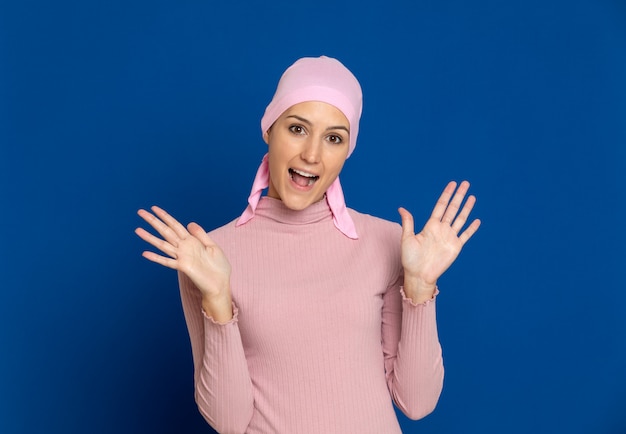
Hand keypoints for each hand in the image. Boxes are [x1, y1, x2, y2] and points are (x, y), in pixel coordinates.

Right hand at [135, 206, 231, 303]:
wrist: (221, 284)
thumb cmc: (218, 267)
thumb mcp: (212, 246)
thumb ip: (200, 235)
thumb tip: (189, 223)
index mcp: (191, 241)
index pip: (175, 225)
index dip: (165, 216)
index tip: (154, 208)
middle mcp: (184, 247)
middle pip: (166, 231)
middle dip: (153, 221)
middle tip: (140, 212)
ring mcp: (182, 257)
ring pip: (163, 245)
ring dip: (150, 237)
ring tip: (137, 230)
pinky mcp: (183, 267)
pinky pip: (167, 261)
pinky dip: (156, 257)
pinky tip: (145, 253)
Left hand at [399, 181, 480, 299]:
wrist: (419, 275)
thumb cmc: (410, 258)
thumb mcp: (407, 238)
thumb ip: (408, 223)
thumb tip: (401, 208)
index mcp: (430, 225)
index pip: (441, 205)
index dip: (447, 194)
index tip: (452, 184)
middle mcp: (441, 229)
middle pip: (453, 208)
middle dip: (459, 195)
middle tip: (465, 183)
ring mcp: (449, 237)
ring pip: (461, 219)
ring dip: (467, 208)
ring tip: (472, 196)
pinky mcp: (456, 247)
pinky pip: (466, 235)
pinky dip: (472, 228)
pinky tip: (477, 220)